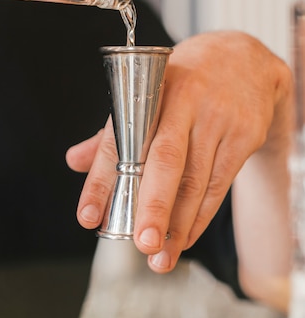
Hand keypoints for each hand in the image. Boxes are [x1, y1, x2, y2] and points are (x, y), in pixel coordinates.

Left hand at [66, 31, 292, 276]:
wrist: (245, 60)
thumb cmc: (182, 84)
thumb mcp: (143, 96)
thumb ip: (110, 133)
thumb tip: (72, 161)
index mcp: (145, 92)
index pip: (118, 142)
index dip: (100, 182)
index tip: (87, 217)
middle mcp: (182, 103)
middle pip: (165, 161)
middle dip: (152, 206)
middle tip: (140, 243)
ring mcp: (217, 119)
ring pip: (196, 180)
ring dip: (178, 224)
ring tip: (159, 257)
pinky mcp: (243, 135)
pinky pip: (219, 184)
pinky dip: (200, 216)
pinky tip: (185, 238)